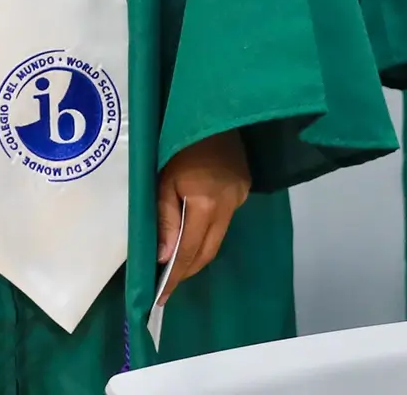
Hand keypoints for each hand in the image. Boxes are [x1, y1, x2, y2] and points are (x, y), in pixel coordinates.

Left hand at [155, 132, 252, 285]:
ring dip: (198, 252)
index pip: (189, 250)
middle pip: (208, 251)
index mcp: (205, 202)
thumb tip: (163, 257)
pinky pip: (225, 220)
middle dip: (188, 270)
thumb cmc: (178, 143)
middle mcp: (228, 205)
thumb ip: (165, 219)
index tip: (162, 296)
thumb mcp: (162, 179)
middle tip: (169, 285)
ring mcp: (239, 197)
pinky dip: (208, 231)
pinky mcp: (244, 189)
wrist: (212, 110)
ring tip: (178, 264)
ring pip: (218, 237)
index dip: (175, 275)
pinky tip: (194, 233)